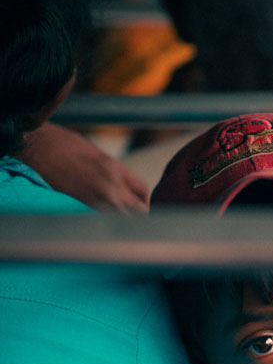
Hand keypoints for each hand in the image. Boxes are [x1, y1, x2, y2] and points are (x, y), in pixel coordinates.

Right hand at [21, 123, 149, 213]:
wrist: (36, 146)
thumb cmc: (64, 144)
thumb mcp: (98, 155)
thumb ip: (116, 173)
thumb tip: (128, 190)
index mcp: (114, 169)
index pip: (144, 192)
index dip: (145, 199)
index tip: (141, 202)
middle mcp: (109, 186)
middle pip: (138, 211)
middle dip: (139, 213)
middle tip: (135, 213)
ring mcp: (96, 199)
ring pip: (123, 218)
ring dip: (125, 218)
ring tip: (121, 216)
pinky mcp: (82, 207)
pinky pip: (105, 218)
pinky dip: (109, 219)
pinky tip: (104, 214)